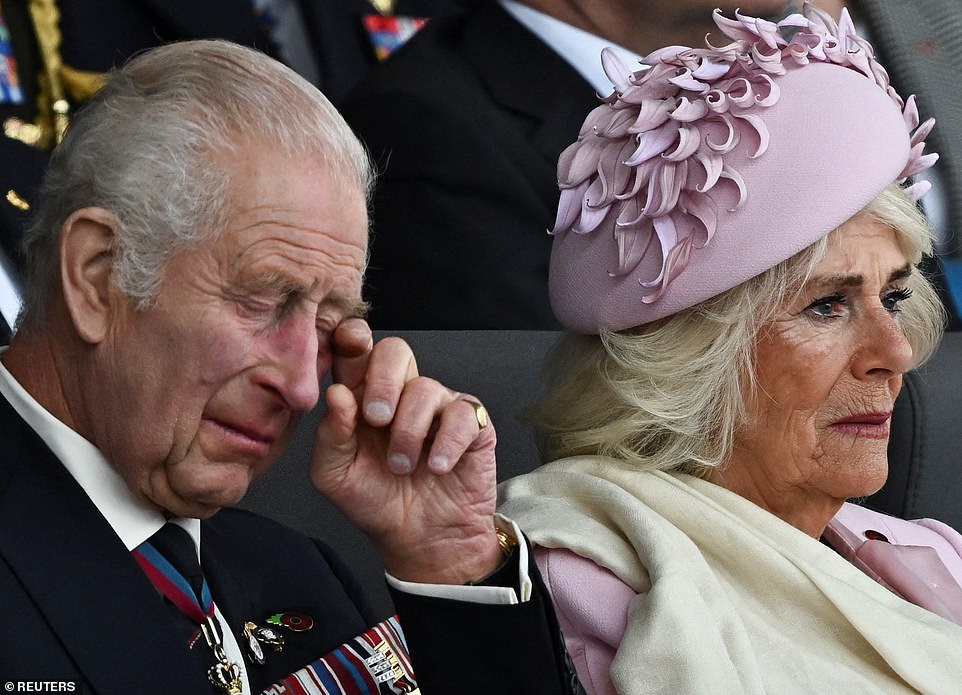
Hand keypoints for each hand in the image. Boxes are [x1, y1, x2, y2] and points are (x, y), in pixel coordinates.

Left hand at [310, 319, 503, 583]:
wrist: (420, 539)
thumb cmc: (376, 502)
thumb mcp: (335, 475)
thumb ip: (330, 434)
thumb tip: (338, 394)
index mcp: (361, 397)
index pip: (356, 351)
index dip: (352, 339)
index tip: (349, 344)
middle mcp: (400, 394)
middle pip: (395, 351)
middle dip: (383, 381)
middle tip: (376, 419)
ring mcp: (437, 407)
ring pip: (426, 388)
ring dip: (409, 431)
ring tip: (402, 466)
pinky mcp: (471, 424)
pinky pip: (462, 414)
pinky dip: (446, 442)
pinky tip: (437, 466)